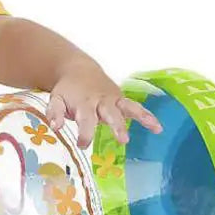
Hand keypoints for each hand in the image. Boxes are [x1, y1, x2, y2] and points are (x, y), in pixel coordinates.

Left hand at [46, 62, 162, 149]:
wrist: (78, 69)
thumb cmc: (67, 91)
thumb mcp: (56, 99)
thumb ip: (55, 113)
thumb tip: (55, 127)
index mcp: (84, 103)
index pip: (85, 120)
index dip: (85, 133)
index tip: (82, 145)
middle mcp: (101, 101)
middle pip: (110, 113)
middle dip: (117, 125)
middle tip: (124, 140)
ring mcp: (113, 99)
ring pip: (129, 107)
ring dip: (141, 117)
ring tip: (155, 127)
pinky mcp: (121, 99)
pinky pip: (136, 107)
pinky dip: (147, 116)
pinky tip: (158, 128)